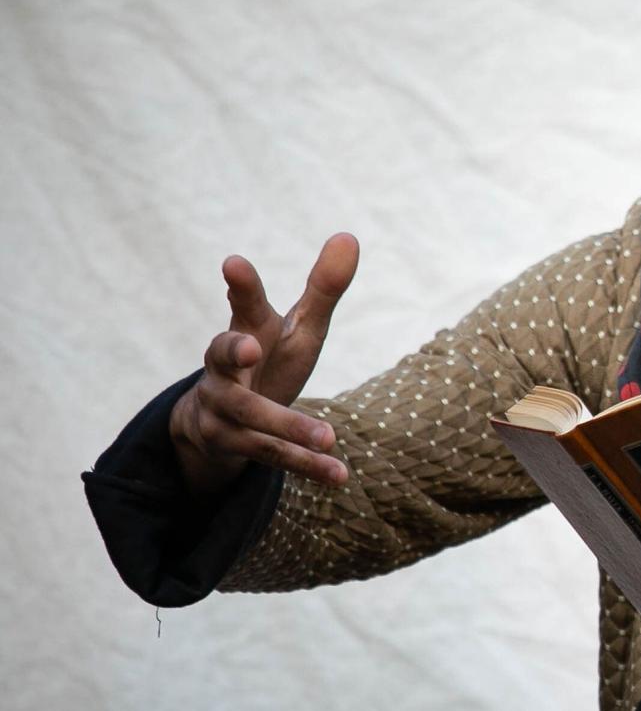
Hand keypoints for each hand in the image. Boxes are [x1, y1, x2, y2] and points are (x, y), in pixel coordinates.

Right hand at [167, 234, 358, 494]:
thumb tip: (349, 235)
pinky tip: (340, 475)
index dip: (240, 285)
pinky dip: (308, 467)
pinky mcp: (233, 446)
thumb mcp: (297, 327)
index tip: (233, 263)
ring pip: (252, 418)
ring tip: (328, 436)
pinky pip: (271, 457)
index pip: (242, 305)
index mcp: (245, 332)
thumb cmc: (269, 359)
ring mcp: (223, 409)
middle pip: (221, 358)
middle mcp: (224, 370)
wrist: (223, 420)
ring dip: (290, 426)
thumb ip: (322, 289)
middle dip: (232, 351)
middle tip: (249, 347)